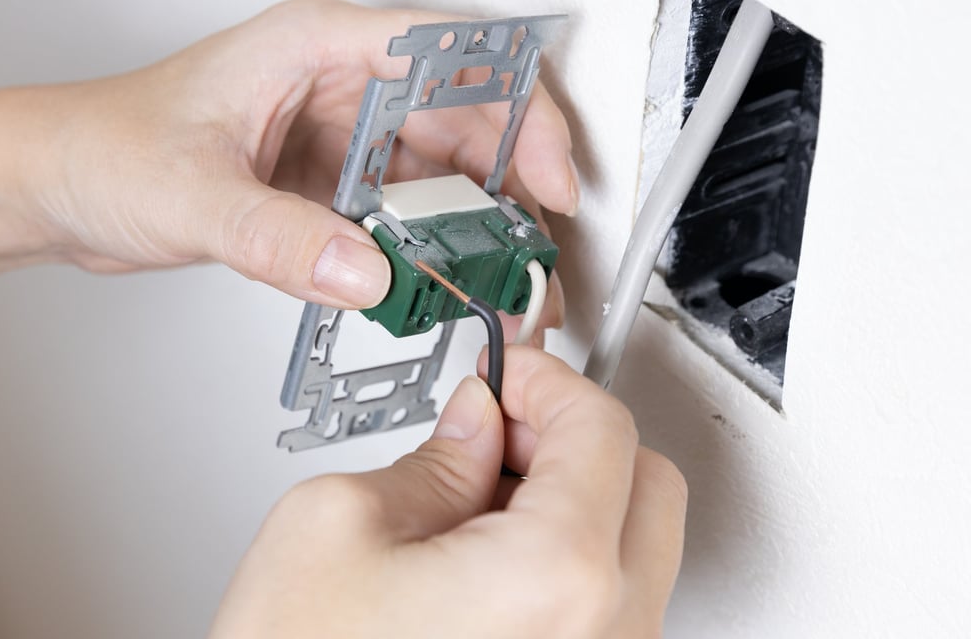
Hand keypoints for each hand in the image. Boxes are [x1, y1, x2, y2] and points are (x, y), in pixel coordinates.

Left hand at [0, 0, 574, 371]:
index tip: (548, 174)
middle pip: (464, 120)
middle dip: (510, 186)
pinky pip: (400, 213)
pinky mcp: (324, 184)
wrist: (56, 187)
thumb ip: (280, 237)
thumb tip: (367, 273)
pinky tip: (434, 285)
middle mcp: (338, 84)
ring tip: (494, 282)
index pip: (454, 54)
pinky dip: (426, 249)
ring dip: (472, 227)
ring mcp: (336, 135)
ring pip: (439, 172)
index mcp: (318, 45)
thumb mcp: (193, 193)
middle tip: (529, 254)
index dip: (519, 109)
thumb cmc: (102, 147)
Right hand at [210, 346, 686, 637]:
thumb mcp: (339, 524)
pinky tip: (490, 553)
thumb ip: (433, 457)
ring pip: (636, 549)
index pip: (602, 431)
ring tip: (482, 493)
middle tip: (501, 423)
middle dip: (573, 434)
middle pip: (648, 485)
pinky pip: (609, 608)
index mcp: (553, 578)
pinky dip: (566, 559)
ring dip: (573, 497)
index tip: (507, 374)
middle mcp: (603, 638)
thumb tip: (476, 424)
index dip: (546, 381)